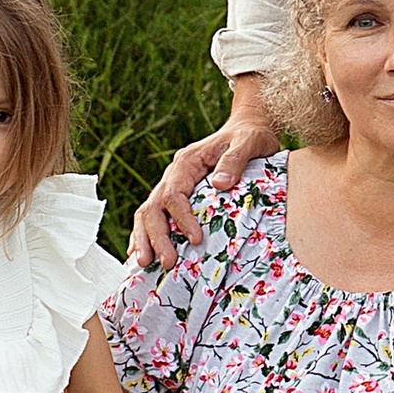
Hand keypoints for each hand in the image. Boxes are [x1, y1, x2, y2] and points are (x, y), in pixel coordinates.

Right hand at [131, 88, 280, 268]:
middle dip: (156, 236)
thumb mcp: (249, 142)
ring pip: (148, 213)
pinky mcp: (179, 198)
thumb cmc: (250, 136)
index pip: (174, 194)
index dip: (181, 218)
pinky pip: (156, 217)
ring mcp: (173, 186)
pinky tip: (143, 255)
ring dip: (145, 239)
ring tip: (145, 264)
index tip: (195, 239)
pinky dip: (146, 236)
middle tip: (167, 262)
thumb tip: (219, 184)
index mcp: (187, 162)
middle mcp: (174, 175)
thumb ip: (235, 160)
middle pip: (153, 207)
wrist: (248, 128)